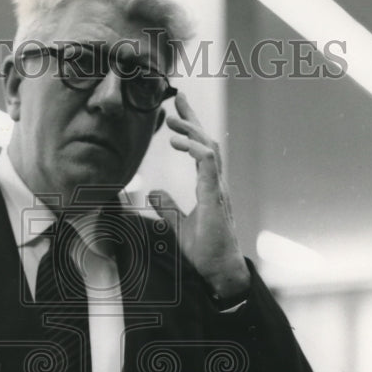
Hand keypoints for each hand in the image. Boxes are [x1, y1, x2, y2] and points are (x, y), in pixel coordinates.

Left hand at [149, 93, 250, 297]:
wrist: (219, 274)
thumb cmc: (205, 253)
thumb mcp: (177, 226)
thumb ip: (167, 207)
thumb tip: (152, 191)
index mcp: (209, 187)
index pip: (200, 151)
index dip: (190, 130)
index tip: (176, 113)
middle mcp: (216, 184)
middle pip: (207, 141)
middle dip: (193, 118)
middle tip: (178, 97)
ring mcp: (218, 189)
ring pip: (208, 148)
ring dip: (191, 130)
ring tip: (172, 120)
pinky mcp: (216, 198)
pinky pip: (208, 164)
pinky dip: (194, 148)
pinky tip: (178, 142)